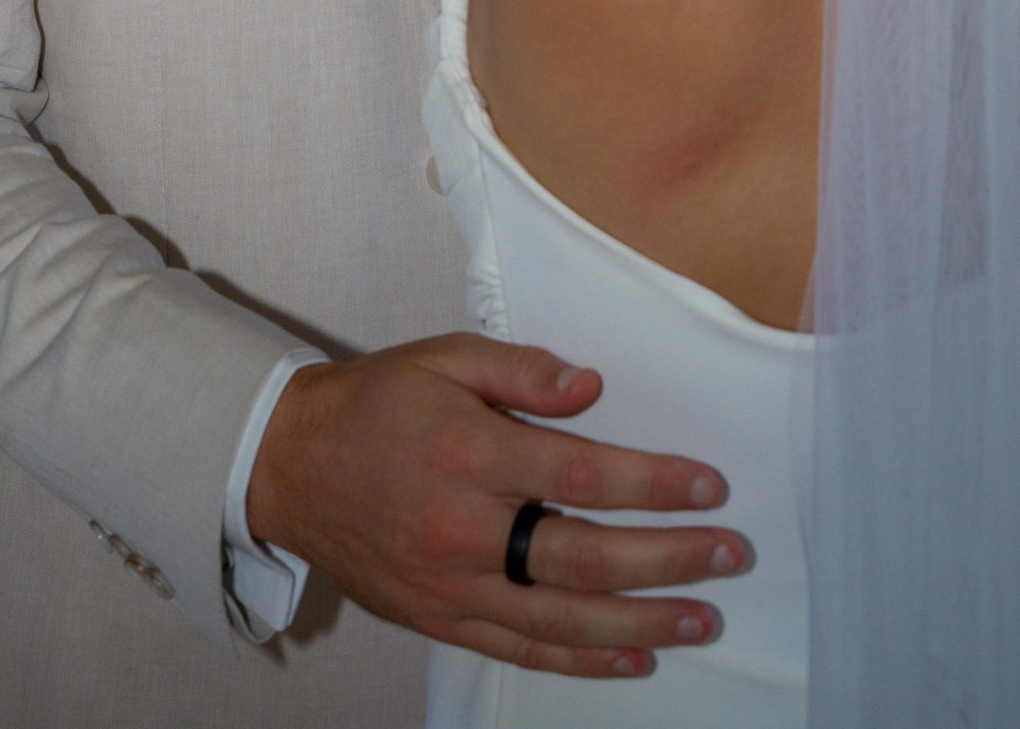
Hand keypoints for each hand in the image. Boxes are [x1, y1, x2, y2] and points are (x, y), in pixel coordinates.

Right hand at [246, 334, 746, 680]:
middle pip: (584, 555)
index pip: (578, 473)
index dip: (651, 482)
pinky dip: (583, 662)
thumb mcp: (442, 357)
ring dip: (642, 621)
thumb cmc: (375, 403)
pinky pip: (522, 648)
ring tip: (704, 618)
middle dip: (668, 558)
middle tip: (730, 556)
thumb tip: (591, 386)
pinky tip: (635, 657)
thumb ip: (520, 368)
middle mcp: (464, 528)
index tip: (708, 486)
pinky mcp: (439, 620)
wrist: (290, 467)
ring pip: (562, 618)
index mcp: (468, 452)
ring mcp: (452, 585)